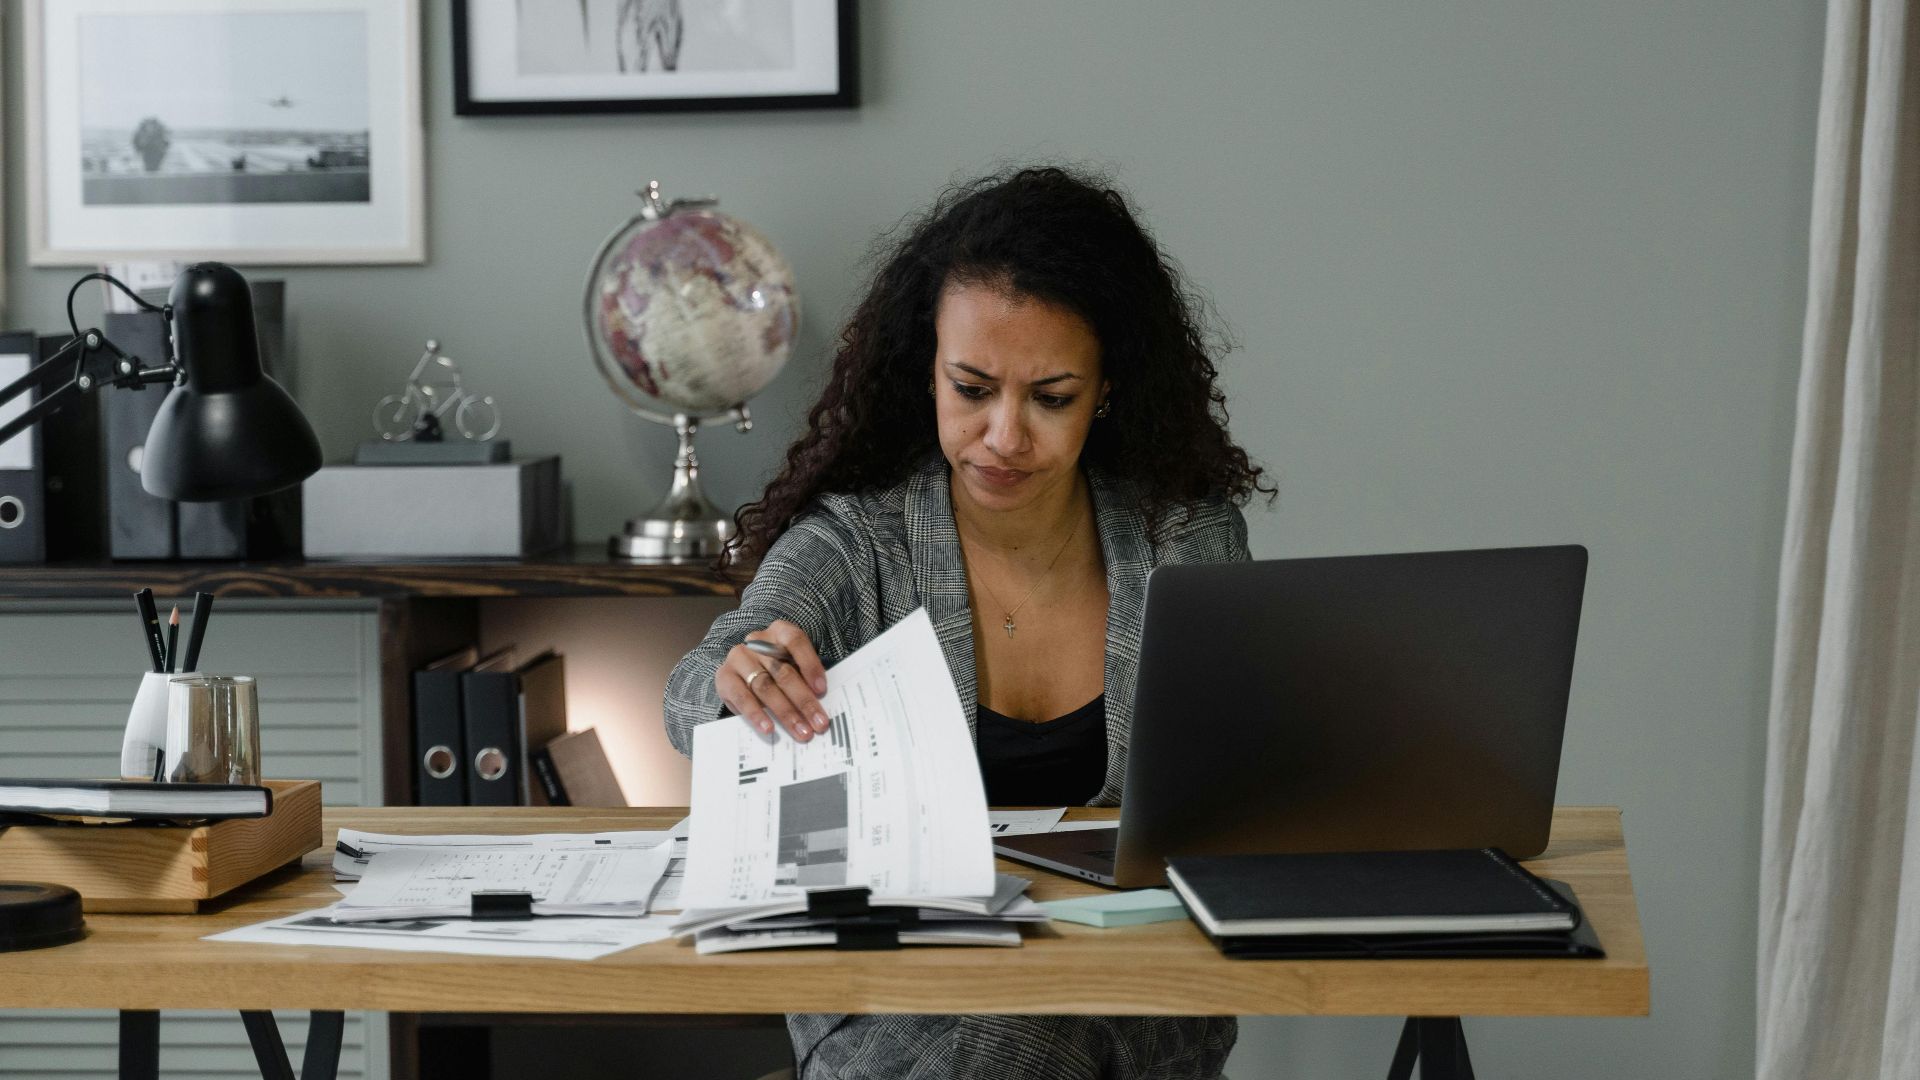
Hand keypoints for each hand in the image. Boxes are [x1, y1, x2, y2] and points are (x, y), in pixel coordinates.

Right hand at [716, 620, 831, 741]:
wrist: (741, 671)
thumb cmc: (775, 668)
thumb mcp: (791, 664)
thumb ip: (805, 678)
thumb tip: (820, 707)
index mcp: (779, 631)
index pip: (796, 641)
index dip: (810, 664)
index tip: (822, 690)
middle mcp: (757, 641)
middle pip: (783, 671)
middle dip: (804, 701)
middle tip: (819, 724)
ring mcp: (739, 658)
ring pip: (765, 687)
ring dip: (785, 712)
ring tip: (800, 731)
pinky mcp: (724, 677)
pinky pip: (742, 697)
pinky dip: (757, 714)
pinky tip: (769, 728)